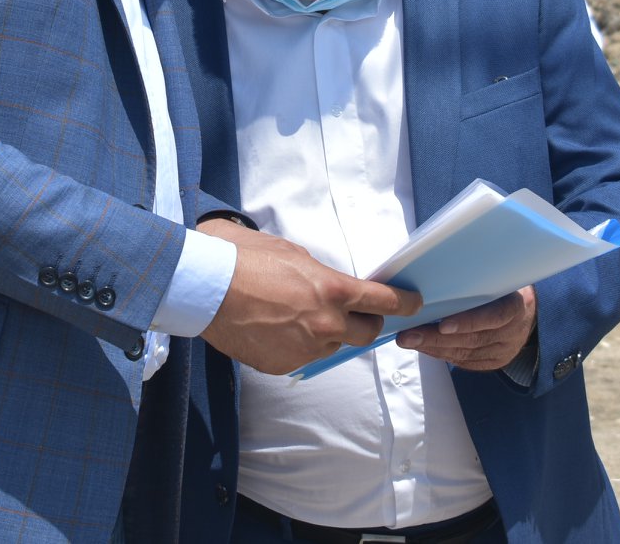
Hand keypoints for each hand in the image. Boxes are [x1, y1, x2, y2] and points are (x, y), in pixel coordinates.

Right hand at [197, 219, 423, 375]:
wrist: (206, 287)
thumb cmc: (247, 260)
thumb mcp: (294, 255)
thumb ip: (322, 276)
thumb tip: (332, 288)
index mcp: (333, 290)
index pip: (384, 302)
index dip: (404, 303)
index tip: (414, 304)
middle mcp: (326, 324)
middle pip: (367, 332)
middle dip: (367, 321)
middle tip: (355, 312)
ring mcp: (306, 349)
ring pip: (334, 345)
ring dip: (328, 333)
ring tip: (299, 315)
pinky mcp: (285, 366)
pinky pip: (305, 357)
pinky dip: (299, 345)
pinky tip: (277, 328)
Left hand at [394, 286, 537, 371]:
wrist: (528, 313)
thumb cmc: (503, 287)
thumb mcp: (498, 278)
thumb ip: (476, 279)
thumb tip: (436, 270)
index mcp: (515, 307)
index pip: (495, 317)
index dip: (469, 322)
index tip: (443, 325)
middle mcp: (511, 333)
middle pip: (472, 339)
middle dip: (436, 338)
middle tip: (407, 335)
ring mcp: (502, 351)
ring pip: (465, 354)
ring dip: (433, 348)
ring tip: (408, 341)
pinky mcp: (492, 363)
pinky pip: (464, 362)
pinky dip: (440, 354)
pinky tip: (423, 347)